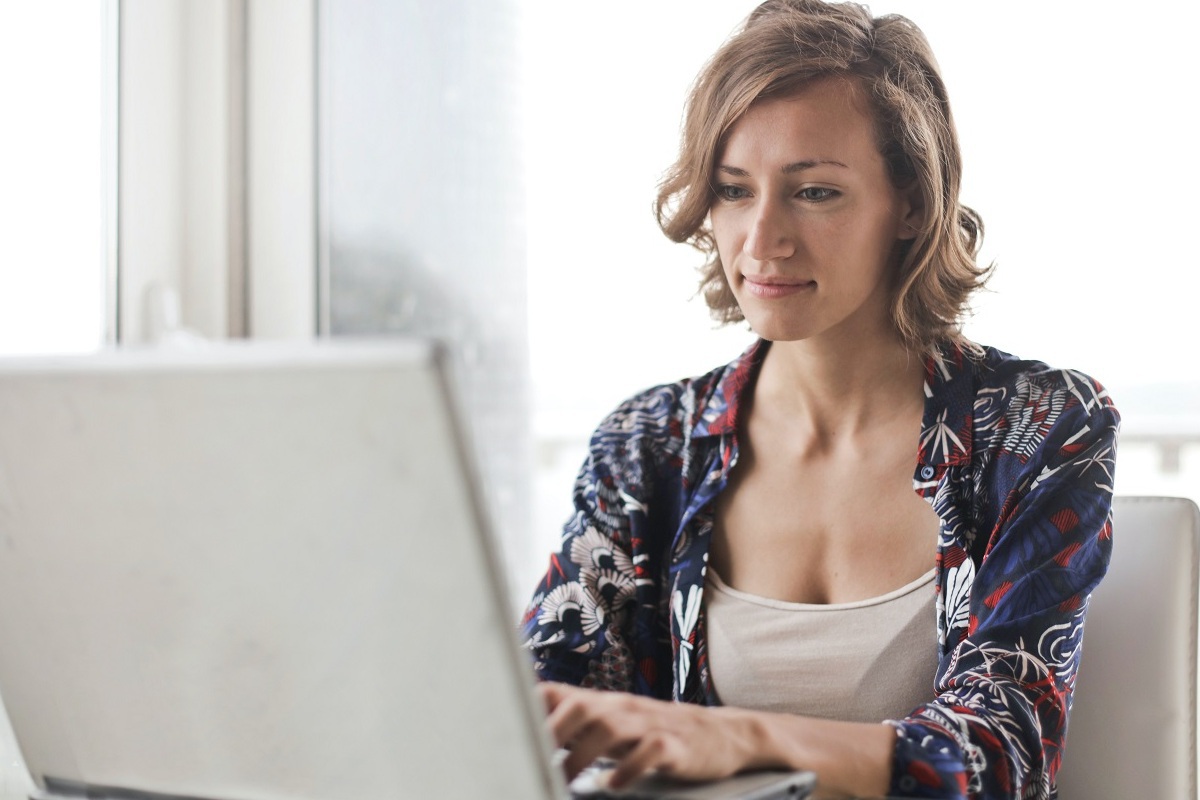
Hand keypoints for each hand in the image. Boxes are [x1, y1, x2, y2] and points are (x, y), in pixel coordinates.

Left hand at [539, 682, 761, 788]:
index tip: (503, 726)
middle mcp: (623, 708)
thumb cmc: (656, 732)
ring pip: (610, 727)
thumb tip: (529, 732)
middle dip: (553, 731)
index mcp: (603, 704)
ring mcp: (650, 725)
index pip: (559, 693)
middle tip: (533, 759)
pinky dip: (629, 769)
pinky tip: (614, 785)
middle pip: (581, 706)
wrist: (721, 733)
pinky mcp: (675, 746)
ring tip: (566, 778)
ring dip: (583, 754)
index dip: (529, 707)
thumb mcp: (615, 724)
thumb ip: (577, 725)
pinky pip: (650, 752)